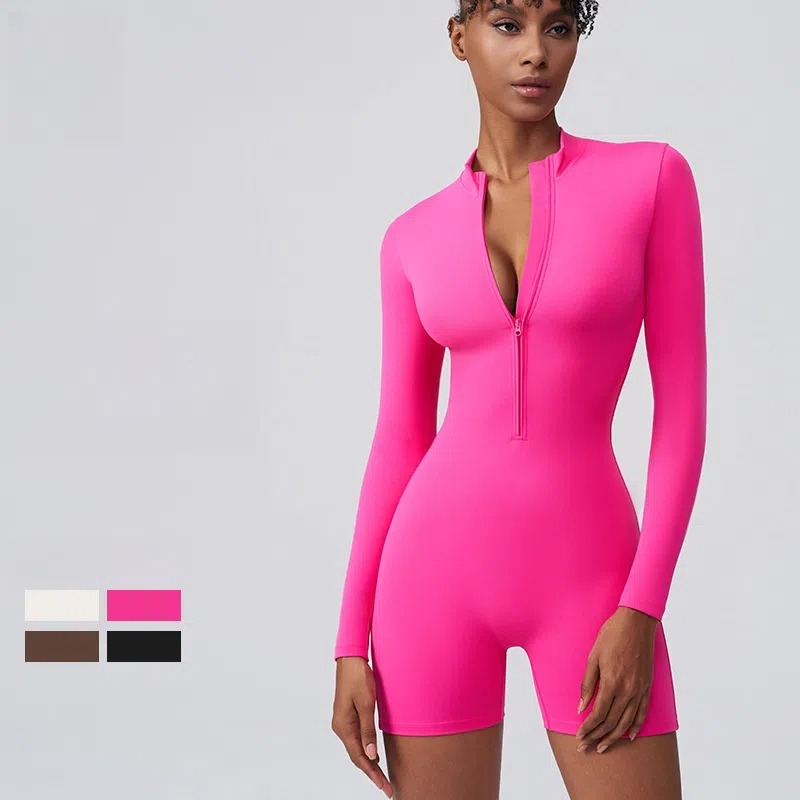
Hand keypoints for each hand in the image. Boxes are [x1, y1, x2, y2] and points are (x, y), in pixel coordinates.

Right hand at [331, 656, 392, 796]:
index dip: (373, 774)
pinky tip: (374, 755)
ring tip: (382, 777)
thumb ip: (368, 730)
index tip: (385, 787)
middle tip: (387, 788)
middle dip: (372, 772)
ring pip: (357, 748)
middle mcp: (341, 727)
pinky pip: (357, 738)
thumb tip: (371, 756)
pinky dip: (366, 750)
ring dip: (369, 763)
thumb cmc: (359, 677)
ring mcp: (343, 722)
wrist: (351, 658)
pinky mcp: (348, 716)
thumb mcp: (367, 703)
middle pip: (357, 756)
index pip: (359, 757)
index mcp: (344, 726)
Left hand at [575, 606, 658, 753]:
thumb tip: (581, 707)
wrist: (636, 622)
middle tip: (585, 748)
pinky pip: (641, 712)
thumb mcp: (593, 656)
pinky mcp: (647, 687)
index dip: (587, 728)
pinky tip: (628, 736)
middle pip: (611, 722)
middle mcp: (628, 690)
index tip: (579, 737)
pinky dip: (635, 726)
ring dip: (613, 737)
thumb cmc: (611, 636)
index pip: (598, 714)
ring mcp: (639, 690)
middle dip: (596, 737)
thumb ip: (588, 684)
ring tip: (603, 747)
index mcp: (612, 682)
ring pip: (626, 722)